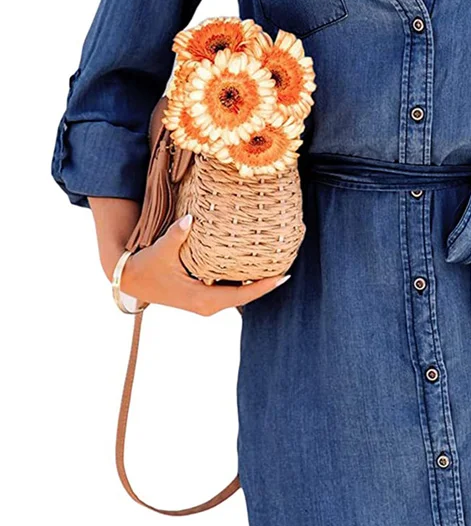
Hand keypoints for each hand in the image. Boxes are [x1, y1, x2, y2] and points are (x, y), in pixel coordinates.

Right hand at [118, 213, 290, 315]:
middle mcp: (207, 306)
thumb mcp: (161, 250)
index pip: (242, 296)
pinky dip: (242, 282)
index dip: (263, 287)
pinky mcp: (202, 298)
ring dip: (255, 284)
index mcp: (202, 300)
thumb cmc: (146, 267)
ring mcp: (205, 303)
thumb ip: (177, 235)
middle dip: (265, 284)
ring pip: (238, 295)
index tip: (283, 276)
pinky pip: (229, 291)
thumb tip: (191, 219)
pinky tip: (253, 268)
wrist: (129, 281)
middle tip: (285, 266)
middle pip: (245, 297)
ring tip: (275, 266)